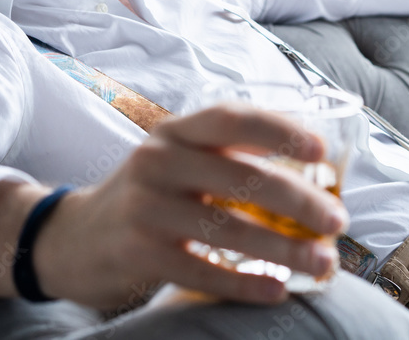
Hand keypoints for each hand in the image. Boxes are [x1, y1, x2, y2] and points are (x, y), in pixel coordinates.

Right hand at [32, 105, 348, 309]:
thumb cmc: (146, 198)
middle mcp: (157, 161)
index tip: (320, 150)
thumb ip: (226, 158)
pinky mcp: (138, 254)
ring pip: (230, 229)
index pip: (230, 118)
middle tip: (336, 220)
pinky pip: (204, 271)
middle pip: (241, 177)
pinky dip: (247, 284)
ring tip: (323, 261)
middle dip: (299, 200)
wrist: (72, 239)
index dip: (279, 129)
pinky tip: (277, 289)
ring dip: (285, 248)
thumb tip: (313, 173)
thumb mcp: (175, 161)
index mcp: (174, 132)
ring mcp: (145, 208)